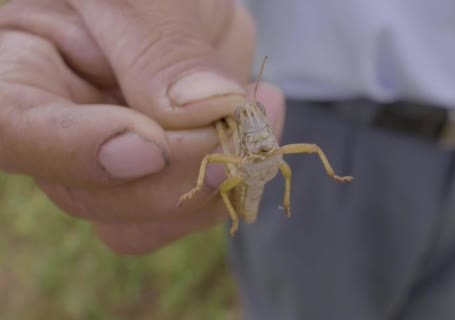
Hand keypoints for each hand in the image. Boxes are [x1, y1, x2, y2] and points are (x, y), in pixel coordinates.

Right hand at [0, 0, 284, 252]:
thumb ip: (163, 48)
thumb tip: (204, 111)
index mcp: (25, 69)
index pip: (15, 130)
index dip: (77, 151)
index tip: (148, 146)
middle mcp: (61, 127)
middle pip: (88, 195)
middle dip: (175, 171)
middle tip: (238, 122)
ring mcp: (113, 157)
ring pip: (141, 221)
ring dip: (211, 181)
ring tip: (260, 112)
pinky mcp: (165, 170)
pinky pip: (188, 207)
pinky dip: (233, 176)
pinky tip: (259, 123)